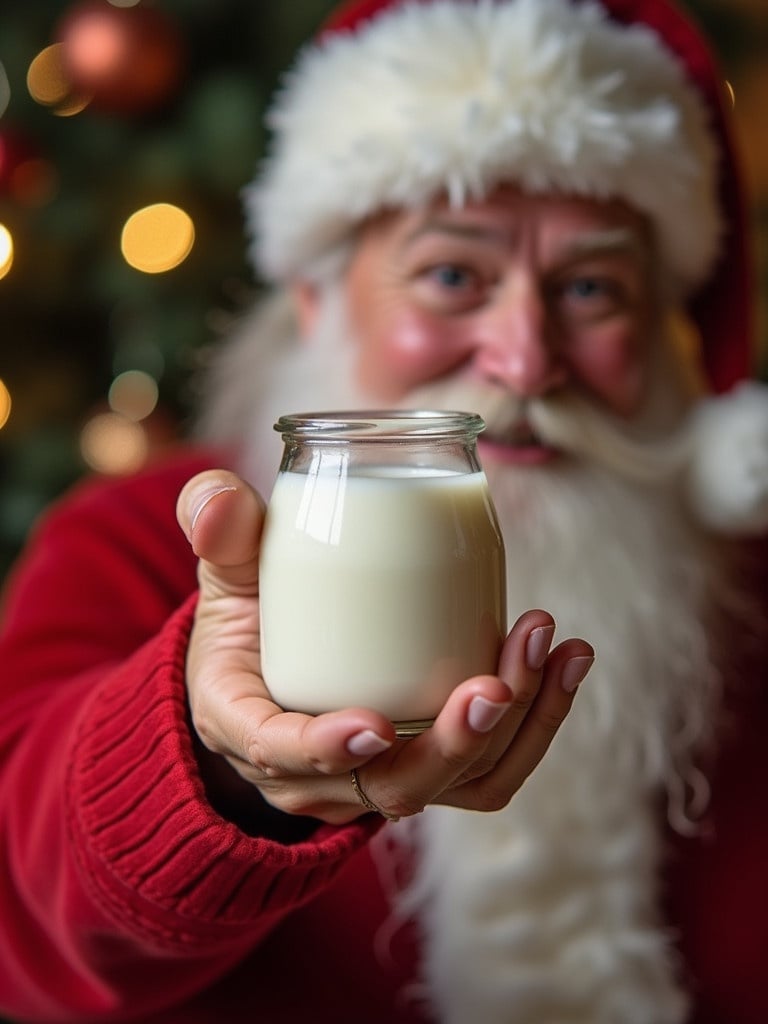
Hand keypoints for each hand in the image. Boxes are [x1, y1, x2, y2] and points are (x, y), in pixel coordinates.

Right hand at [177, 469, 593, 825]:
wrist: (279, 672)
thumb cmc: (251, 620)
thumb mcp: (228, 578)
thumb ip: (222, 536)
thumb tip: (217, 498)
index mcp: (251, 725)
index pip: (280, 755)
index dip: (325, 752)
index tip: (374, 726)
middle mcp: (321, 771)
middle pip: (395, 786)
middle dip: (454, 742)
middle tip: (496, 681)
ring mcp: (385, 776)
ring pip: (459, 785)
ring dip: (517, 727)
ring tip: (550, 645)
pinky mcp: (435, 764)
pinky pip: (493, 770)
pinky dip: (540, 723)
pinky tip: (568, 660)